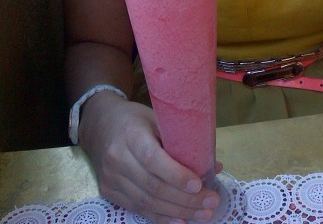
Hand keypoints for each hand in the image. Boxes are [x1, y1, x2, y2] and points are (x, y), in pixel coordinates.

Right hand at [80, 93, 220, 223]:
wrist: (100, 124)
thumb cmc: (135, 118)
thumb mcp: (158, 118)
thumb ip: (182, 141)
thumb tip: (212, 165)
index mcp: (131, 135)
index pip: (153, 159)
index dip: (176, 175)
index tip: (199, 184)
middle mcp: (118, 159)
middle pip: (152, 186)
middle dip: (185, 199)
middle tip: (211, 203)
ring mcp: (111, 179)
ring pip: (146, 202)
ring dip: (177, 212)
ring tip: (203, 215)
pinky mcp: (109, 192)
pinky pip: (138, 209)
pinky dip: (161, 218)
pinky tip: (181, 221)